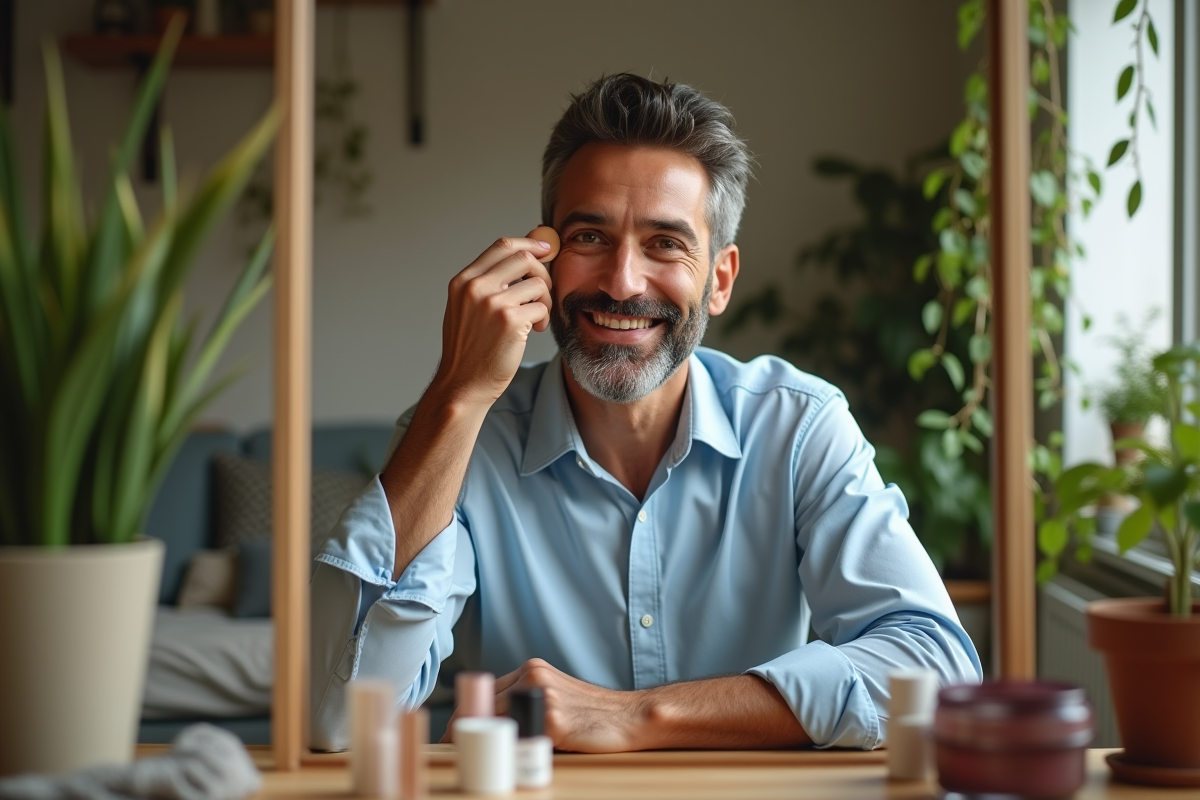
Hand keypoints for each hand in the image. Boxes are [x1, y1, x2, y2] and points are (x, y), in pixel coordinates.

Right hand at [431, 235, 553, 408]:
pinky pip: (541, 306)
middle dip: (542, 272)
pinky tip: (534, 330)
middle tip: (544, 291)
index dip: (528, 243)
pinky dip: (543, 318)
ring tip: (536, 318)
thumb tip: (522, 256)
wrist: (463, 384)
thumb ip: (488, 283)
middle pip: (523, 257)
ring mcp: (492, 303)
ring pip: (538, 283)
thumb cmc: (469, 349)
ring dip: (545, 299)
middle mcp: (475, 288)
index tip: (545, 249)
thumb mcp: (467, 308)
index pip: (502, 245)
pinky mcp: (510, 321)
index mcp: (464, 281)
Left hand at [440, 659, 647, 752]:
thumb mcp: (556, 693)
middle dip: (464, 730)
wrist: (629, 717)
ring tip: (477, 759)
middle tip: (457, 751)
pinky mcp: (552, 721)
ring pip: (494, 721)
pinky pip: (518, 739)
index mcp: (532, 669)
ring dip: (482, 742)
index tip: (455, 735)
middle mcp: (533, 677)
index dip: (465, 715)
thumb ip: (527, 698)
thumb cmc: (593, 712)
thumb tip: (491, 722)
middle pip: (481, 705)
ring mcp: (542, 697)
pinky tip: (506, 762)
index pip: (484, 691)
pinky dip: (508, 752)